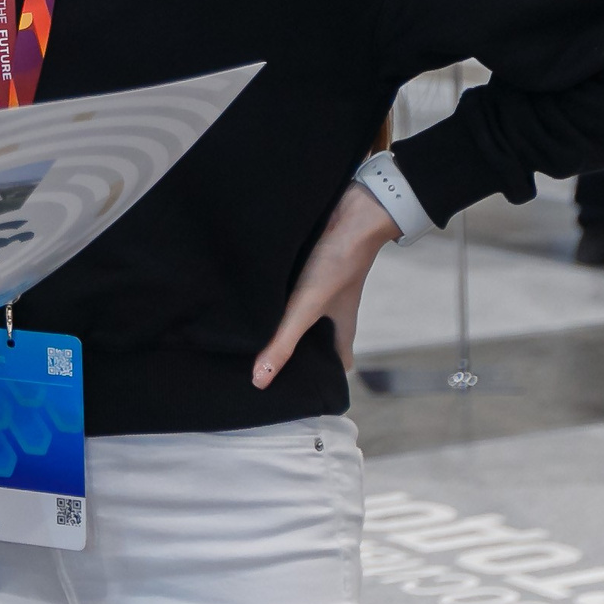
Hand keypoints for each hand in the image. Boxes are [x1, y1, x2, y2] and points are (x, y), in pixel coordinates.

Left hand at [252, 183, 401, 385]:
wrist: (352, 210)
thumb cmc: (338, 261)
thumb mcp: (306, 307)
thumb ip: (283, 342)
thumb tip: (260, 381)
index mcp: (341, 329)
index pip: (336, 366)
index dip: (321, 380)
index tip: (298, 392)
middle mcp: (333, 312)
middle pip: (316, 342)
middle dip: (295, 353)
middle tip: (264, 365)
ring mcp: (322, 289)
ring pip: (302, 315)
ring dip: (282, 323)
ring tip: (251, 335)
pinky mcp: (309, 268)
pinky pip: (291, 290)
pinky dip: (277, 297)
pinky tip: (255, 298)